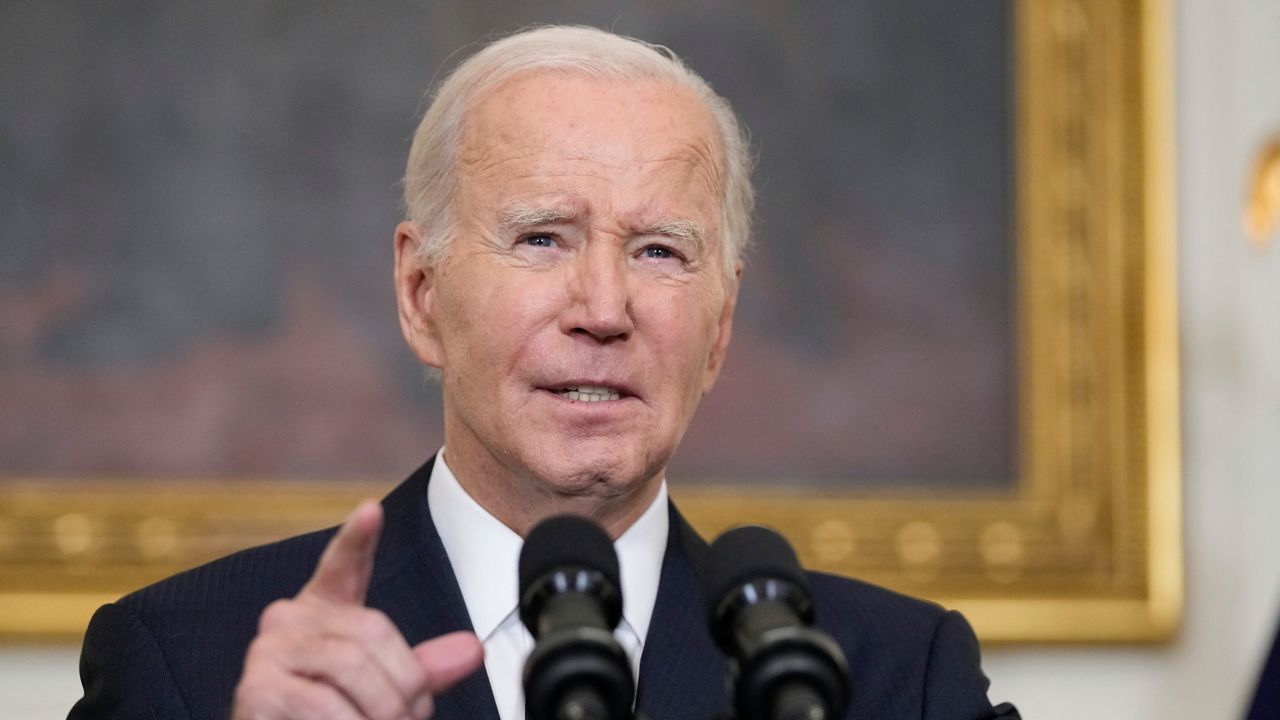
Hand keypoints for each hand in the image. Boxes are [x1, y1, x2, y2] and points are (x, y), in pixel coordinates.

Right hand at [232, 501, 483, 718]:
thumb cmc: (335, 717)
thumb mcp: (381, 688)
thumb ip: (421, 668)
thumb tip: (473, 650)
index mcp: (322, 611)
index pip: (341, 565)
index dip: (357, 539)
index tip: (371, 511)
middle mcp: (288, 620)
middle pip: (371, 629)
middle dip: (406, 683)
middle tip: (416, 716)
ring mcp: (267, 652)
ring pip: (351, 665)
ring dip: (385, 710)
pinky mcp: (256, 690)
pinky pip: (322, 705)